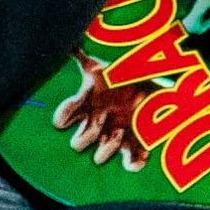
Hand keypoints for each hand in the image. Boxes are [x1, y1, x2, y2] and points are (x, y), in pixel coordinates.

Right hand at [50, 54, 150, 169]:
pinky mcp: (135, 144)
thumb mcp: (101, 65)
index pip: (63, 118)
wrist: (146, 86)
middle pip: (77, 144)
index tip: (72, 109)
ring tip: (120, 130)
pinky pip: (131, 164)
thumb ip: (82, 57)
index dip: (64, 116)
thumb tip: (67, 45)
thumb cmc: (120, 76)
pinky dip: (134, 162)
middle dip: (87, 135)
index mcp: (88, 106)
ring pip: (99, 158)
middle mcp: (98, 124)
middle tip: (102, 120)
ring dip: (107, 147)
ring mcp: (115, 136)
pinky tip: (139, 150)